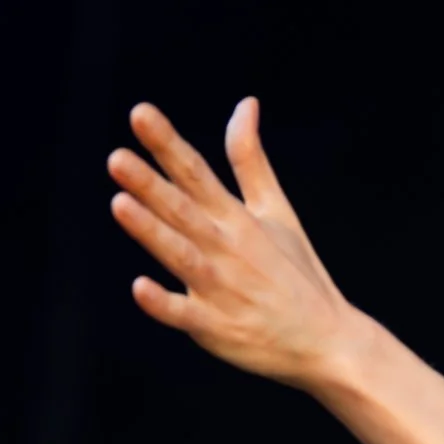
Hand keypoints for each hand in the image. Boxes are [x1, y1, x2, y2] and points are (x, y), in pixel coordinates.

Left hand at [107, 98, 358, 387]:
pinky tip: (140, 287)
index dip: (166, 144)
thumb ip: (251, 159)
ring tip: (120, 204)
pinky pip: (185, 315)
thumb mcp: (277, 210)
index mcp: (237, 218)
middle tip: (116, 158)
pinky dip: (164, 303)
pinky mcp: (217, 328)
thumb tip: (245, 103)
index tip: (139, 114)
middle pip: (183, 210)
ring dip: (152, 232)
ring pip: (181, 255)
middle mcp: (227, 249)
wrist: (327, 341)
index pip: (196, 173)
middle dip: (150, 184)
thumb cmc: (296, 273)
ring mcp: (221, 289)